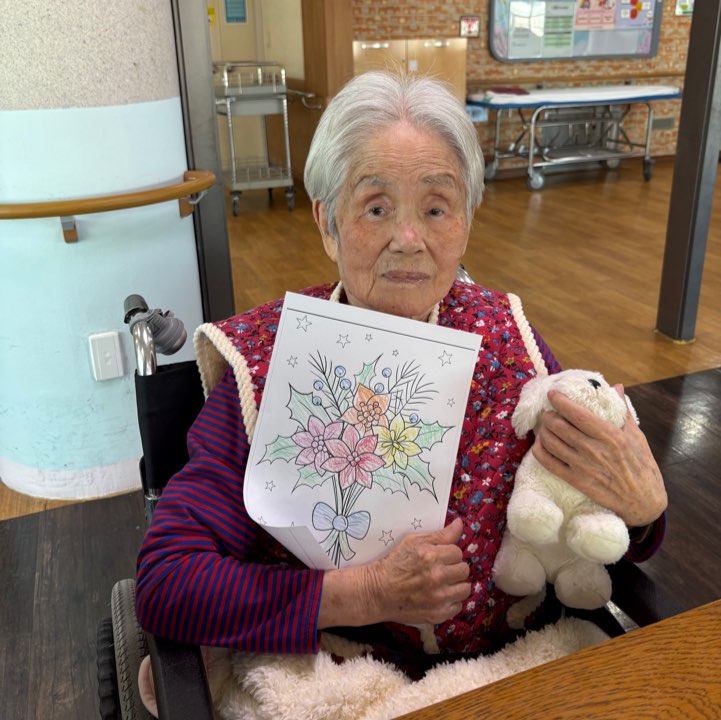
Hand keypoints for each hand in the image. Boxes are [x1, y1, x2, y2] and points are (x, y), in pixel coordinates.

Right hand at [318, 518, 469, 627]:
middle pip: (464, 570)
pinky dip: (450, 602)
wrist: (378, 592)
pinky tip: (438, 597)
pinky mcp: (438, 614)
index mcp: (431, 556)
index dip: (448, 553)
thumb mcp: (413, 542)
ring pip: (465, 589)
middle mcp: (437, 577)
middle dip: (453, 568)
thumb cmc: (395, 563)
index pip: (458, 552)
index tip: (439, 557)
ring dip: (455, 585)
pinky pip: (458, 606)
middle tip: (441, 569)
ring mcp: (438, 598)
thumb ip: (440, 535)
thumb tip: (459, 523)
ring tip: (442, 584)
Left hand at [532, 385, 666, 527]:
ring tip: (545, 426)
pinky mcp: (576, 481)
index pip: (578, 414)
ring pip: (551, 443)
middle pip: (559, 427)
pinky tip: (541, 444)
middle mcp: (594, 450)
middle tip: (548, 412)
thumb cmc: (642, 466)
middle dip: (549, 416)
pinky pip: (549, 463)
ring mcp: (583, 466)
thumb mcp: (637, 436)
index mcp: (610, 436)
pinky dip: (540, 451)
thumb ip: (622, 411)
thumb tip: (616, 387)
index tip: (553, 394)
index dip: (561, 402)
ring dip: (543, 431)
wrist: (644, 502)